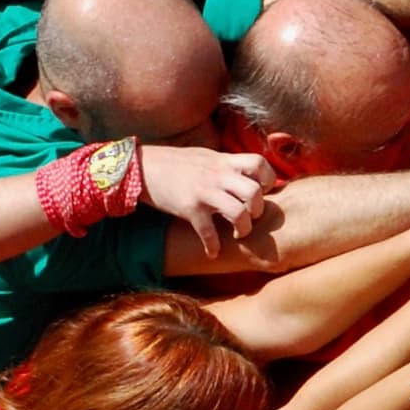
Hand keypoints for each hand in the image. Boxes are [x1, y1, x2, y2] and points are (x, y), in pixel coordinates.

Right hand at [136, 145, 276, 256]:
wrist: (142, 167)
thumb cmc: (175, 163)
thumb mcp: (205, 157)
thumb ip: (226, 165)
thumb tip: (247, 173)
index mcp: (223, 161)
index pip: (259, 164)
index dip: (267, 179)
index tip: (262, 191)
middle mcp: (217, 175)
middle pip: (255, 192)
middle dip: (258, 209)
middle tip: (251, 216)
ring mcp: (204, 192)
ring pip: (238, 213)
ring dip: (243, 228)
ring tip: (238, 234)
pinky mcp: (189, 208)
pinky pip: (208, 232)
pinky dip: (213, 246)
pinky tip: (213, 252)